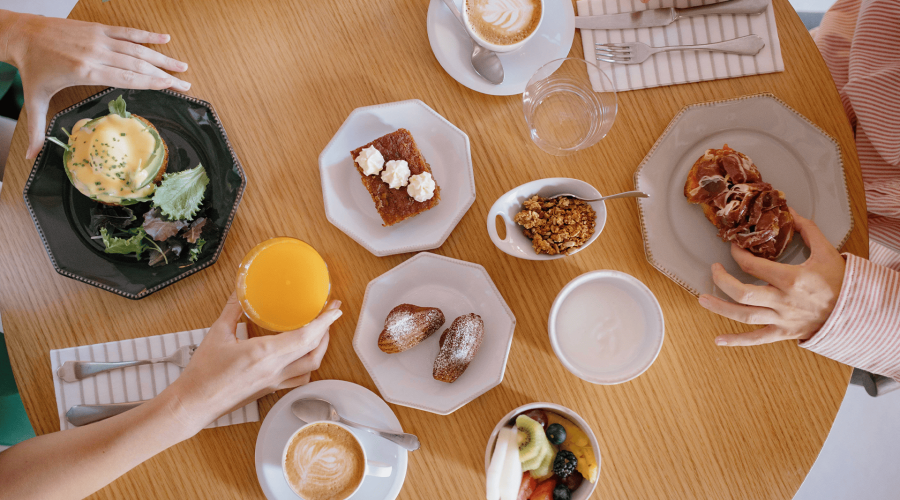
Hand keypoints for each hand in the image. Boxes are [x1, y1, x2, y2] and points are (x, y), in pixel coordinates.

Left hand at [0, 12, 189, 158]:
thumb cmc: (32, 67)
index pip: (127, 78)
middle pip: (138, 65)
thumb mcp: (34, 100)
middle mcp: (96, 53)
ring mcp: (98, 39)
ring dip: (162, 57)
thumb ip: (37, 129)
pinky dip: (146, 35)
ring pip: (137, 48)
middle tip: (186, 83)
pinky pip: (126, 31)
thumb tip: (30, 157)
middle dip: (165, 74)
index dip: (152, 82)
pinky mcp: (97, 29)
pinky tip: (164, 38)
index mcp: (85, 71)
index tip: (171, 88)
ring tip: (182, 66)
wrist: (22, 34)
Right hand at [166, 294, 341, 432]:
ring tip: (321, 332)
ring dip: (320, 349)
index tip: (334, 308)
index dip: (324, 322)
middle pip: (314, 351)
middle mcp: (275, 370)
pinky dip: (308, 365)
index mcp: (264, 354)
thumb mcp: (217, 334)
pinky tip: (304, 356)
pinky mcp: (270, 390)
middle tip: (331, 313)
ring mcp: (274, 382)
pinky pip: (298, 379)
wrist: (193, 404)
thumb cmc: (203, 372)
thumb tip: (241, 291)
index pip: (305, 337)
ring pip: (310, 367)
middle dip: (327, 330)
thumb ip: (233, 310)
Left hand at [698, 209, 845, 345]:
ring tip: (702, 299)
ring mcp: (781, 319)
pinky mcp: (783, 333)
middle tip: (713, 270)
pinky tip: (719, 340)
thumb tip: (790, 211)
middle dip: (722, 280)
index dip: (738, 255)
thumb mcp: (827, 251)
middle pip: (742, 293)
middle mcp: (782, 301)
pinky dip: (736, 341)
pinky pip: (756, 339)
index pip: (754, 266)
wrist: (857, 312)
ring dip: (720, 308)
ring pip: (743, 316)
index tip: (733, 248)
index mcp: (791, 279)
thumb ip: (807, 229)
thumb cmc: (841, 282)